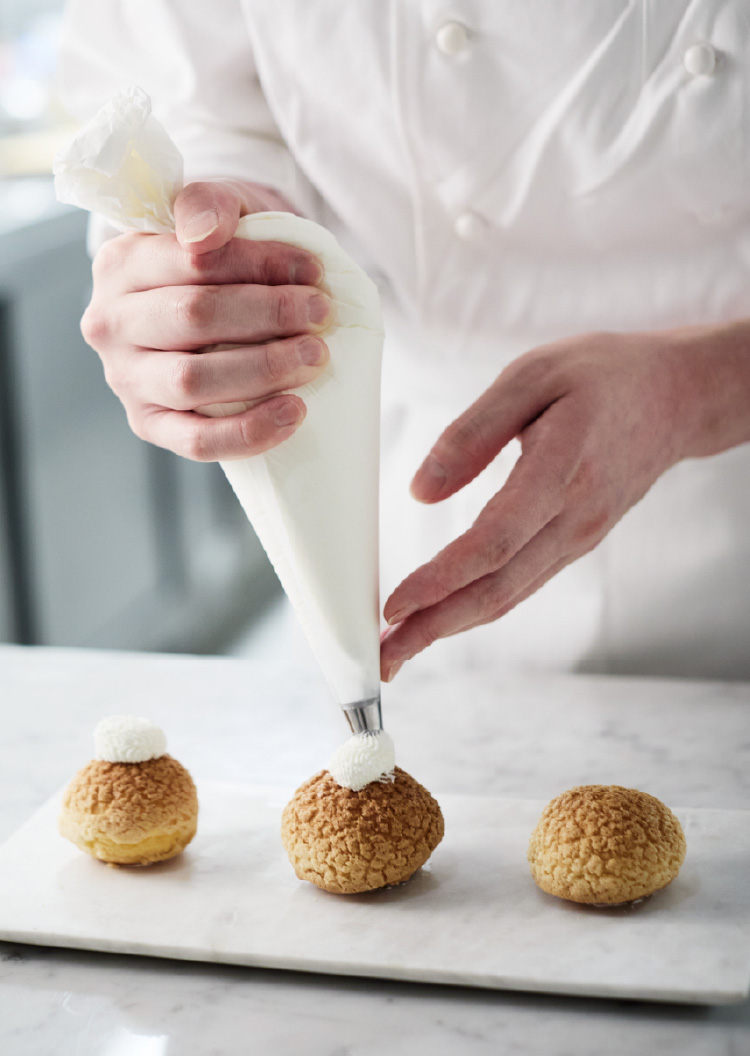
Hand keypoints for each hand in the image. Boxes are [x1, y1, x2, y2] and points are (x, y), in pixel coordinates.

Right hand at [81, 179, 331, 459]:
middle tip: (321, 313)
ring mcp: (126, 380)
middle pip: (193, 318)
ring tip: (316, 357)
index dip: (258, 264)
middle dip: (268, 315)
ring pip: (192, 381)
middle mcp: (111, 323)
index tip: (312, 271)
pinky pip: (196, 441)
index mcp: (121, 263)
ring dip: (264, 369)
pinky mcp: (149, 426)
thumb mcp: (221, 212)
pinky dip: (249, 432)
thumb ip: (212, 204)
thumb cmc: (222, 258)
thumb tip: (203, 234)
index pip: (192, 261)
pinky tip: (294, 413)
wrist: (215, 305)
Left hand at [380, 329, 702, 680]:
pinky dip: (478, 607)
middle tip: (383, 658)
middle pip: (497, 589)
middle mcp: (575, 518)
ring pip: (509, 595)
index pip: (493, 543)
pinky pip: (522, 583)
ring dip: (451, 627)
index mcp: (561, 470)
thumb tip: (420, 492)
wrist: (677, 396)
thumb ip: (473, 432)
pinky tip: (444, 616)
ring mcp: (580, 536)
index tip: (393, 607)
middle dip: (434, 627)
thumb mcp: (532, 376)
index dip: (440, 581)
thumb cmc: (602, 375)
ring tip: (400, 647)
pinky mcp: (576, 541)